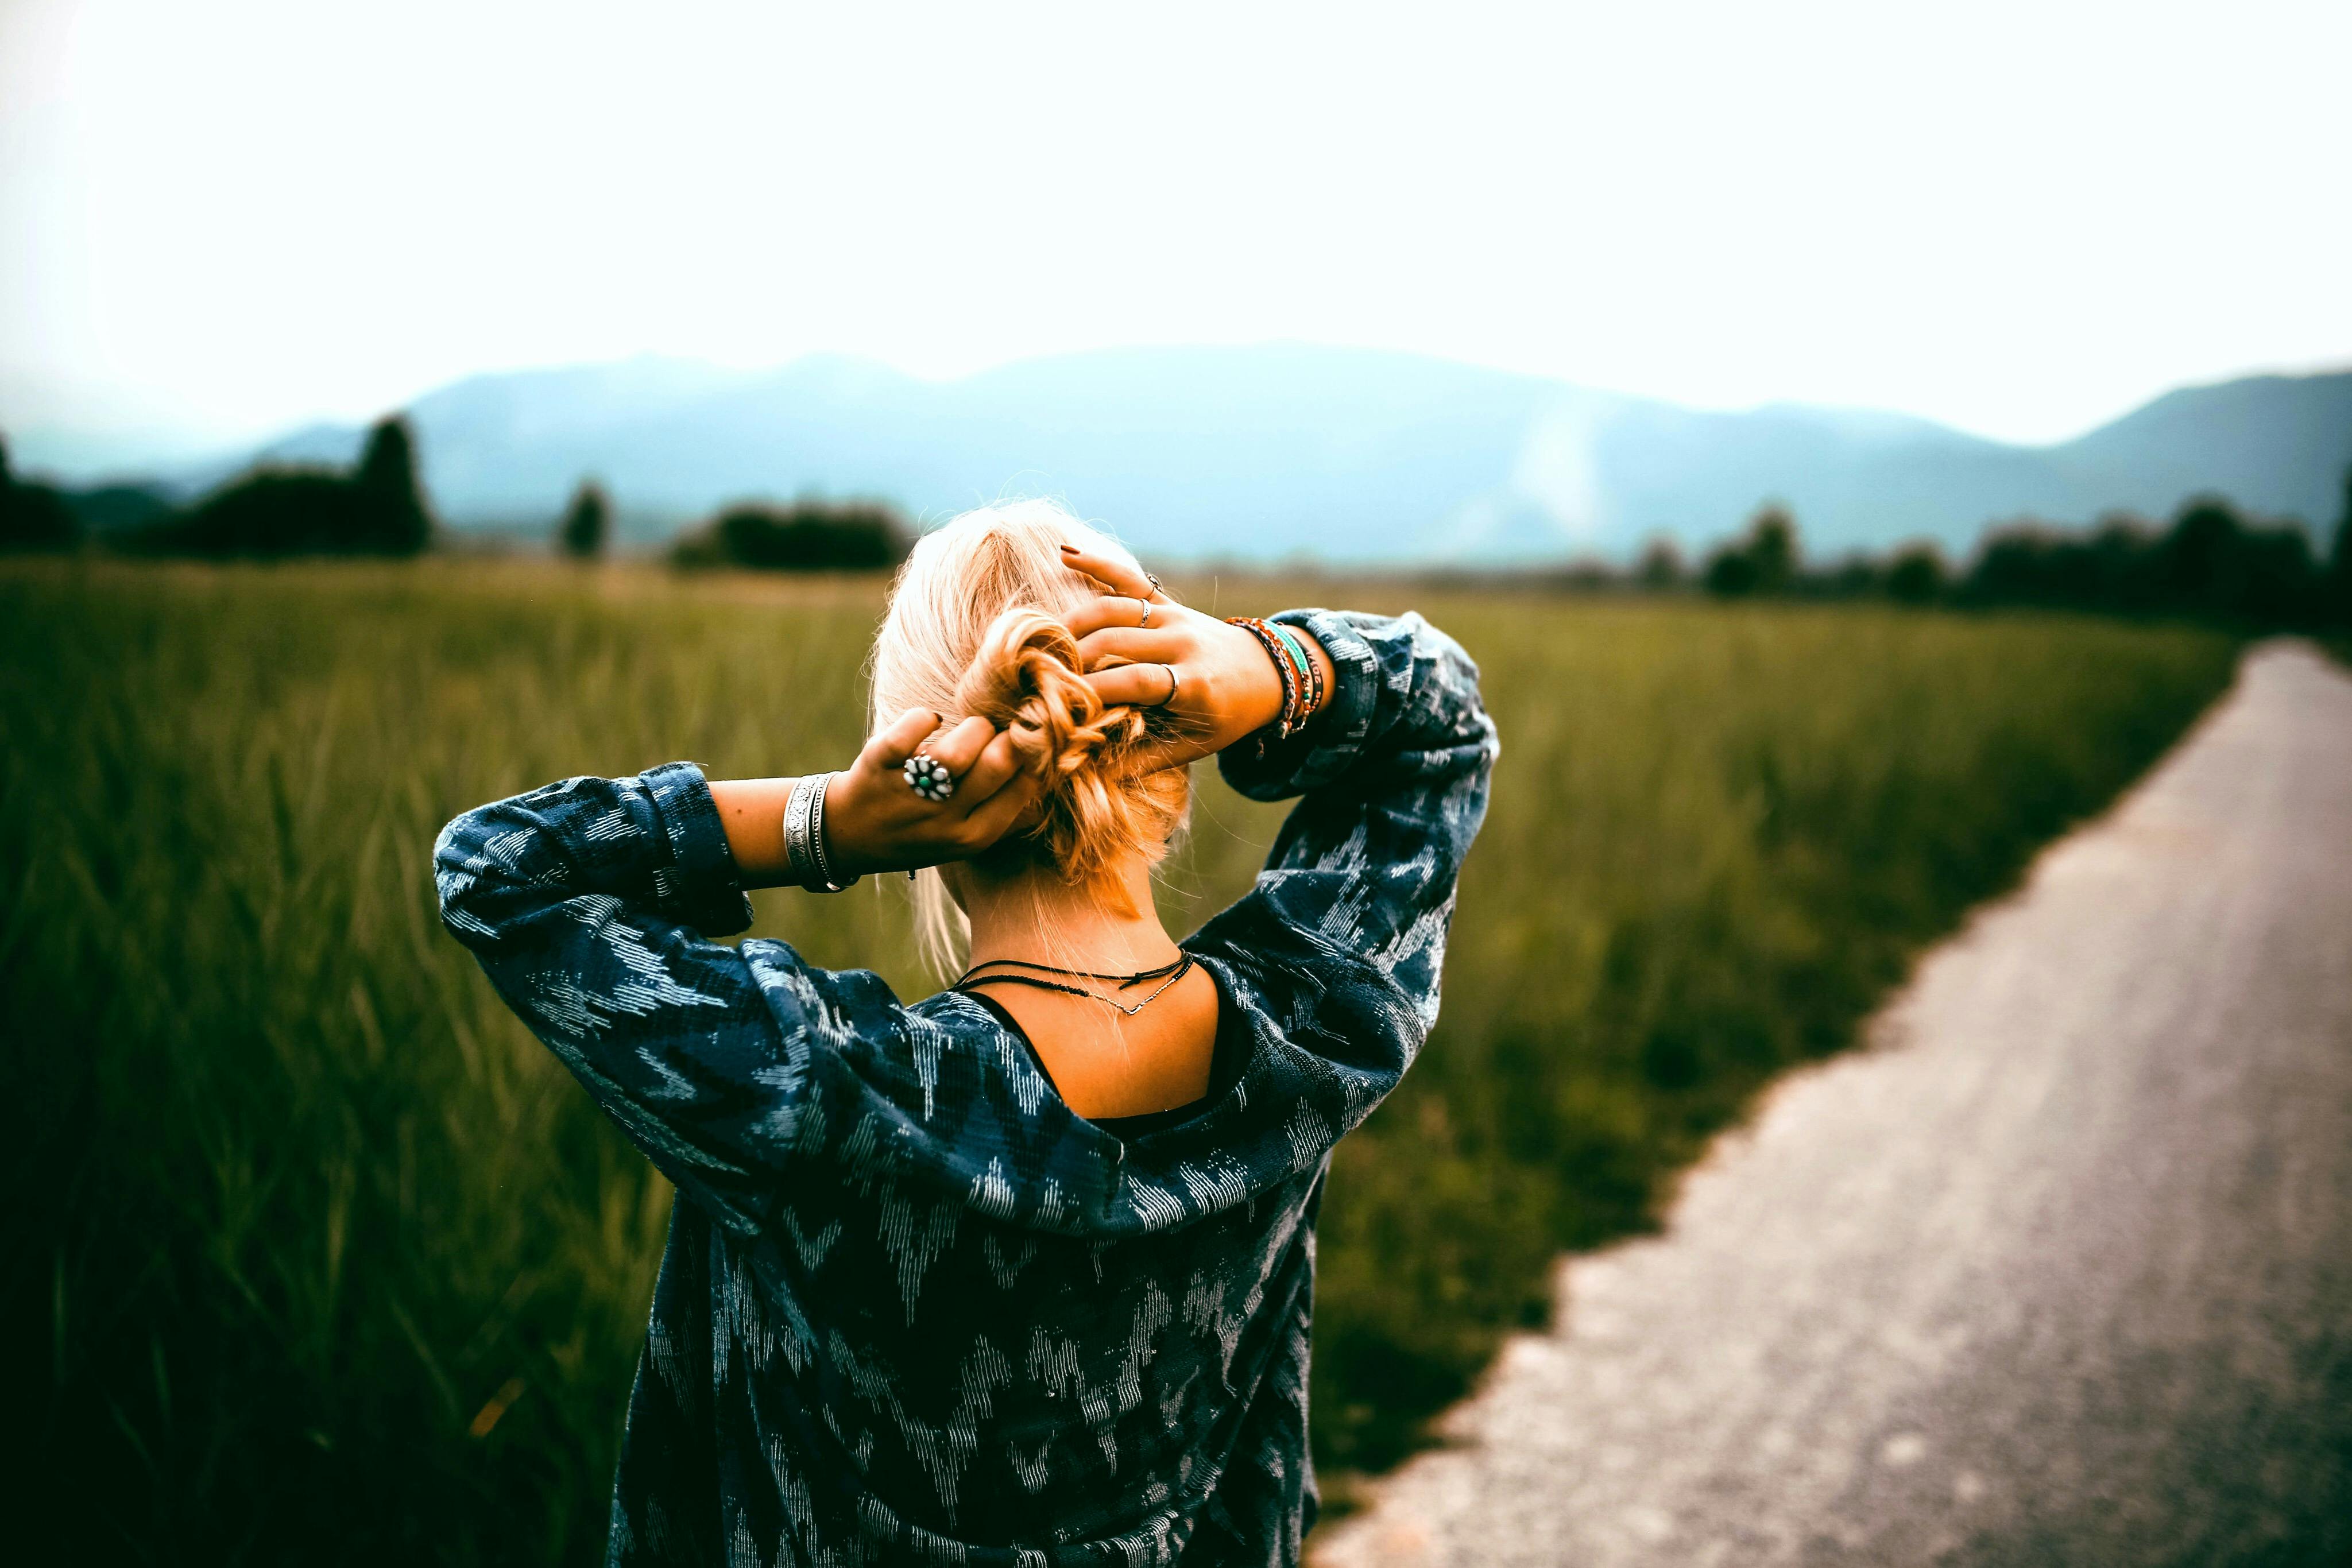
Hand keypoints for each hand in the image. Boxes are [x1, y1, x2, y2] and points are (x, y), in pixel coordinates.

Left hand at [819, 707, 1040, 876]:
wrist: (848, 837)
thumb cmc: (917, 830)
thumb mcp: (964, 835)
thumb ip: (1002, 808)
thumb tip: (1047, 764)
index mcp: (973, 836)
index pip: (1024, 786)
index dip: (1035, 753)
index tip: (1032, 738)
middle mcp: (945, 820)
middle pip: (998, 763)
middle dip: (1008, 735)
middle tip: (1001, 732)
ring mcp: (911, 793)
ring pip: (958, 749)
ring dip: (973, 727)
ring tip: (968, 730)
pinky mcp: (879, 765)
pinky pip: (912, 729)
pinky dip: (925, 718)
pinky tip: (929, 721)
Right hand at [1057, 543, 1328, 772]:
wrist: (1266, 673)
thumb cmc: (1225, 717)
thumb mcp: (1194, 747)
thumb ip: (1142, 759)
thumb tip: (1085, 771)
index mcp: (1194, 682)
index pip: (1135, 681)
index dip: (1096, 690)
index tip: (1060, 705)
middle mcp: (1184, 642)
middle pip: (1115, 641)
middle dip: (1075, 659)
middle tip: (1040, 677)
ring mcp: (1175, 616)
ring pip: (1114, 608)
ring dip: (1074, 623)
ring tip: (1045, 644)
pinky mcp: (1168, 601)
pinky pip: (1130, 579)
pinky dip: (1098, 563)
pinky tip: (1065, 555)